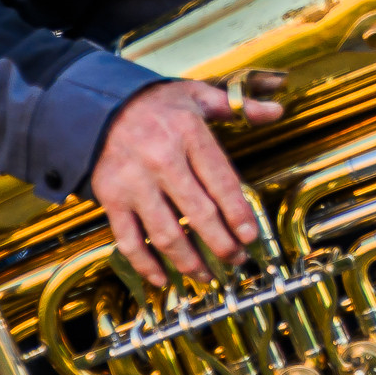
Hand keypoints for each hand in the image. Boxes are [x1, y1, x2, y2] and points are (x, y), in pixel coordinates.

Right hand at [88, 80, 282, 286]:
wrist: (98, 104)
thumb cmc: (156, 103)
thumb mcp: (198, 95)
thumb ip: (238, 106)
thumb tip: (277, 111)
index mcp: (188, 134)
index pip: (222, 182)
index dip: (239, 214)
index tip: (251, 236)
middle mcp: (161, 160)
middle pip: (198, 214)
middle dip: (222, 244)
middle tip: (236, 260)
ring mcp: (133, 182)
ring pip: (165, 233)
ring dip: (189, 261)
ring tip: (207, 276)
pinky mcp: (109, 197)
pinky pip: (128, 238)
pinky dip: (145, 264)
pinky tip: (163, 279)